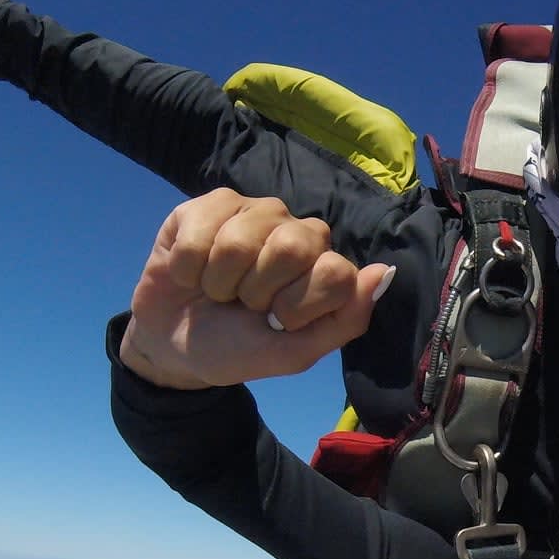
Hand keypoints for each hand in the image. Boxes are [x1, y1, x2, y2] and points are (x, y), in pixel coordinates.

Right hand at [118, 190, 392, 388]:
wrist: (174, 347)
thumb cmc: (239, 348)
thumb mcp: (293, 353)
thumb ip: (344, 321)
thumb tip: (384, 272)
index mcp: (324, 265)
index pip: (334, 271)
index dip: (298, 307)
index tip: (279, 323)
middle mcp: (296, 230)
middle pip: (292, 247)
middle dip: (258, 292)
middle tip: (246, 305)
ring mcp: (253, 212)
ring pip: (239, 242)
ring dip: (219, 282)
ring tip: (217, 291)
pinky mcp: (207, 205)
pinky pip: (199, 232)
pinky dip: (188, 268)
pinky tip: (190, 273)